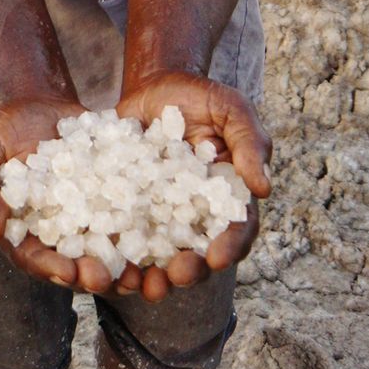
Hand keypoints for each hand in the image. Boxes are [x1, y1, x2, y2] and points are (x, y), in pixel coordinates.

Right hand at [0, 97, 134, 295]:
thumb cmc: (1, 131)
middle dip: (92, 275)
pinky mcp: (110, 192)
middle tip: (108, 278)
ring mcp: (87, 213)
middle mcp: (58, 229)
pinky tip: (157, 231)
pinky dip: (143, 226)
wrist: (35, 100)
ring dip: (123, 264)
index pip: (35, 257)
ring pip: (106, 247)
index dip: (50, 268)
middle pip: (76, 261)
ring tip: (139, 271)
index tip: (68, 273)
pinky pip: (128, 212)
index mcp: (24, 229)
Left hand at [113, 71, 271, 301]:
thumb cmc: (200, 96)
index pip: (237, 229)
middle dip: (189, 271)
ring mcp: (163, 212)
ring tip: (141, 285)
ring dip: (153, 274)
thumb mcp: (231, 109)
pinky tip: (105, 259)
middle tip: (175, 276)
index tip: (216, 258)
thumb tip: (264, 188)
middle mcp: (197, 213)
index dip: (229, 247)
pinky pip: (124, 232)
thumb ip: (249, 143)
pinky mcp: (130, 204)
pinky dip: (117, 250)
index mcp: (229, 197)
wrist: (154, 84)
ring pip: (161, 254)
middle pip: (198, 252)